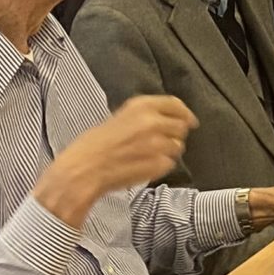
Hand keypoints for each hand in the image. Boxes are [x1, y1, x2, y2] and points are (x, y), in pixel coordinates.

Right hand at [37, 96, 195, 230]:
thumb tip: (168, 119)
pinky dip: (161, 166)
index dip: (185, 113)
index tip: (189, 120)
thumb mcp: (120, 118)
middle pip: (181, 126)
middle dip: (175, 134)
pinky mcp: (159, 164)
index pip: (175, 105)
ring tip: (147, 156)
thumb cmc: (94, 145)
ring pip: (178, 147)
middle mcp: (154, 121)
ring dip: (168, 152)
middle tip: (161, 142)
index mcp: (142, 105)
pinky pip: (169, 164)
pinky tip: (143, 167)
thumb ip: (145, 116)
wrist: (84, 169)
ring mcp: (158, 144)